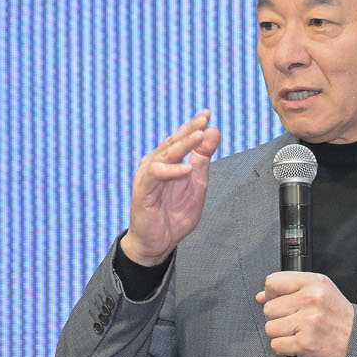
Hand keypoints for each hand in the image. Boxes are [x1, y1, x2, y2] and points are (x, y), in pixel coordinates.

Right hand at [119, 112, 220, 265]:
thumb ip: (203, 159)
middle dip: (189, 130)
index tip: (207, 114)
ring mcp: (147, 176)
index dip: (193, 126)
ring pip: (164, 154)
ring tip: (199, 136)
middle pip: (172, 142)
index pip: (180, 139)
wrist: (159, 242)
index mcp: (168, 161)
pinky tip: (186, 168)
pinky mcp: (143, 190)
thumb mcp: (197, 183)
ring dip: (182, 144)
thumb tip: (213, 131)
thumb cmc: (175, 214)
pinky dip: (171, 171)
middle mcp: (155, 164)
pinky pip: (156, 175)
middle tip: (204, 120)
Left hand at [257, 271, 353, 356]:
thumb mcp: (322, 294)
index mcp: (314, 283)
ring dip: (282, 335)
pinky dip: (285, 349)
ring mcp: (308, 322)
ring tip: (300, 334)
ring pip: (270, 328)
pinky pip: (276, 345)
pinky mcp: (305, 343)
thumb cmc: (340, 319)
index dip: (272, 295)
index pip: (273, 282)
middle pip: (269, 308)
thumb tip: (261, 297)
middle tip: (297, 322)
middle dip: (279, 318)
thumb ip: (291, 290)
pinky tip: (299, 345)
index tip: (281, 303)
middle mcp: (311, 299)